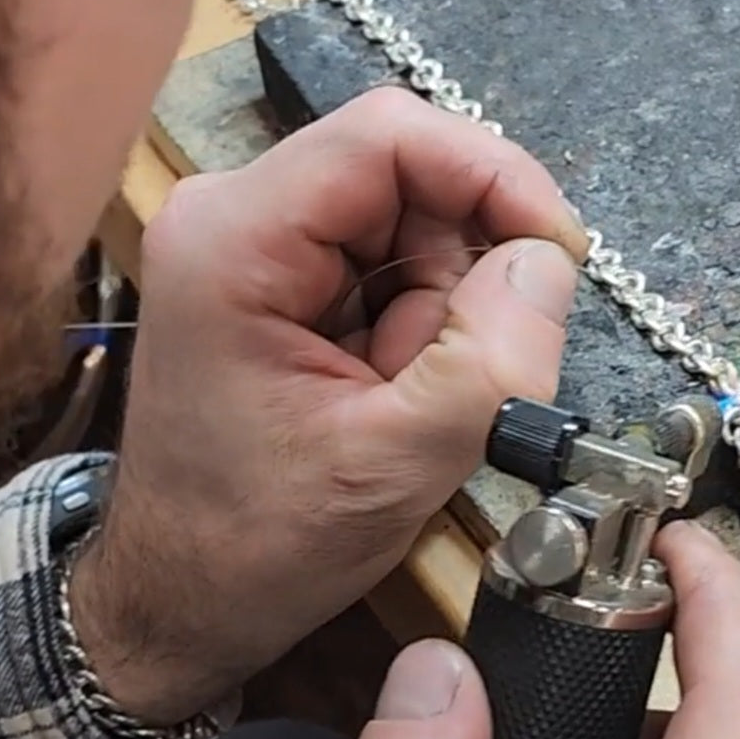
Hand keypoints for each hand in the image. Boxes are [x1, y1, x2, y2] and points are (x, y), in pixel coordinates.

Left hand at [72, 88, 585, 723]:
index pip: (388, 137)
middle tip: (476, 371)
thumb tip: (552, 260)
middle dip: (467, 270)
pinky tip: (389, 397)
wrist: (179, 601)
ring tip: (407, 404)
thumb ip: (488, 362)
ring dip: (443, 313)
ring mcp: (254, 248)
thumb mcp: (393, 465)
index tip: (560, 254)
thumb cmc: (258, 547)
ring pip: (408, 228)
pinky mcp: (278, 284)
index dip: (494, 176)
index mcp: (235, 239)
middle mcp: (234, 216)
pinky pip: (388, 270)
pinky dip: (419, 331)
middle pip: (405, 179)